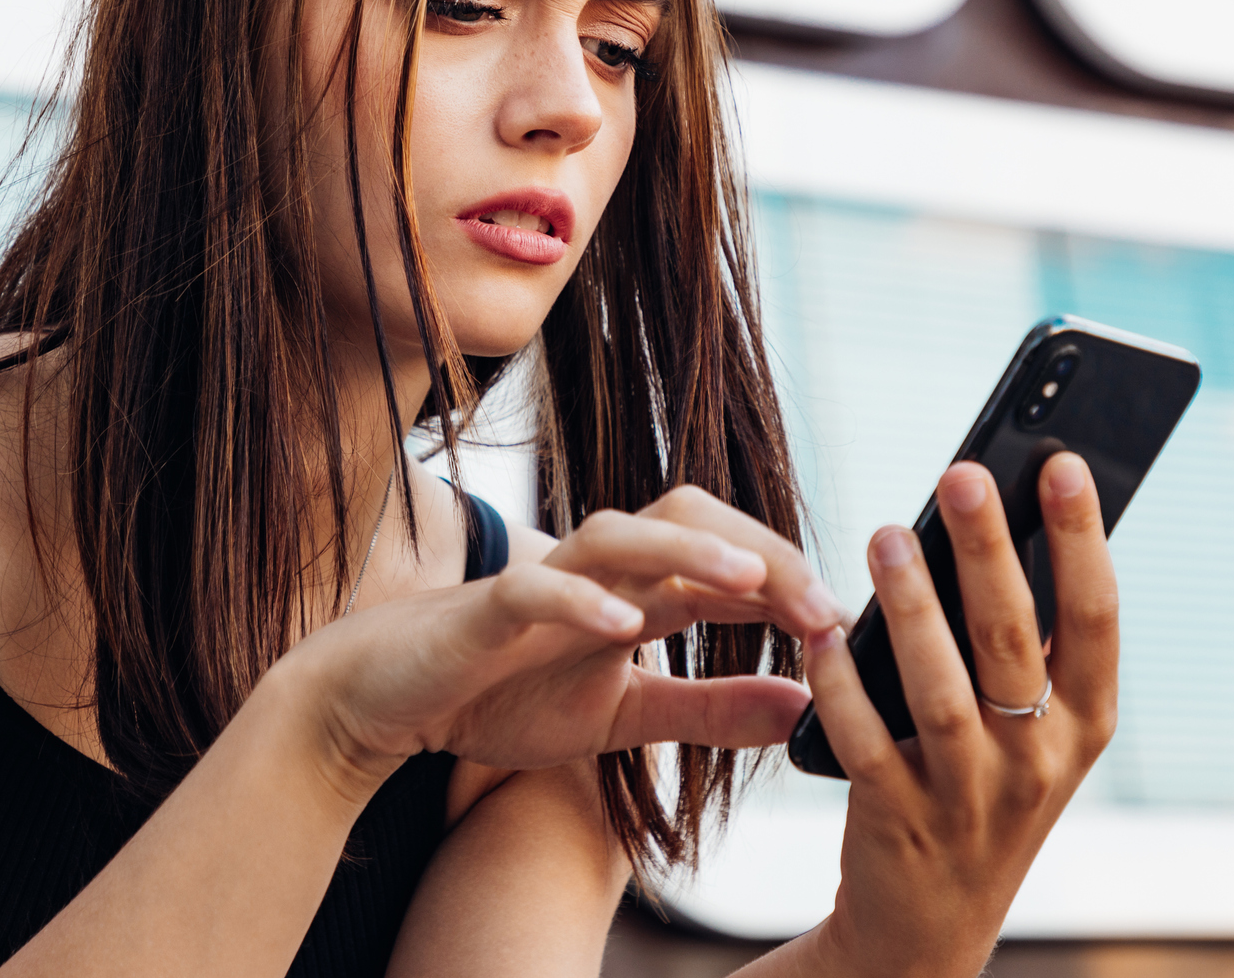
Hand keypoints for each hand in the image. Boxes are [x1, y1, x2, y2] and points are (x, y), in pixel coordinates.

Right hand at [279, 486, 843, 793]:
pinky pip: (536, 587)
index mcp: (635, 589)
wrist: (389, 696)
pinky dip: (581, 599)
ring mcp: (542, 579)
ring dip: (687, 550)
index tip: (843, 625)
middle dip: (758, 550)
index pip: (726, 557)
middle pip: (687, 516)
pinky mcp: (486, 609)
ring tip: (746, 582)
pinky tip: (624, 628)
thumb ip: (710, 710)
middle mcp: (598, 570)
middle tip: (819, 607)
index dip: (789, 579)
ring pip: (619, 533)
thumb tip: (804, 708)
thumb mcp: (624, 716)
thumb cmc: (502, 692)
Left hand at [801, 453, 1116, 977]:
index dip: (1082, 539)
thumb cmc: (980, 783)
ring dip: (912, 609)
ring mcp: (971, 795)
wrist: (928, 921)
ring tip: (886, 534)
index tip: (1061, 462)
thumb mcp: (1030, 726)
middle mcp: (1040, 760)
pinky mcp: (898, 818)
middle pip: (1016, 640)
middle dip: (989, 551)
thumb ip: (1026, 641)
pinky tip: (822, 636)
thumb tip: (998, 512)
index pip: (1098, 618)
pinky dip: (843, 687)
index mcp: (1086, 722)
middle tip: (962, 473)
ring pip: (942, 691)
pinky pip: (867, 743)